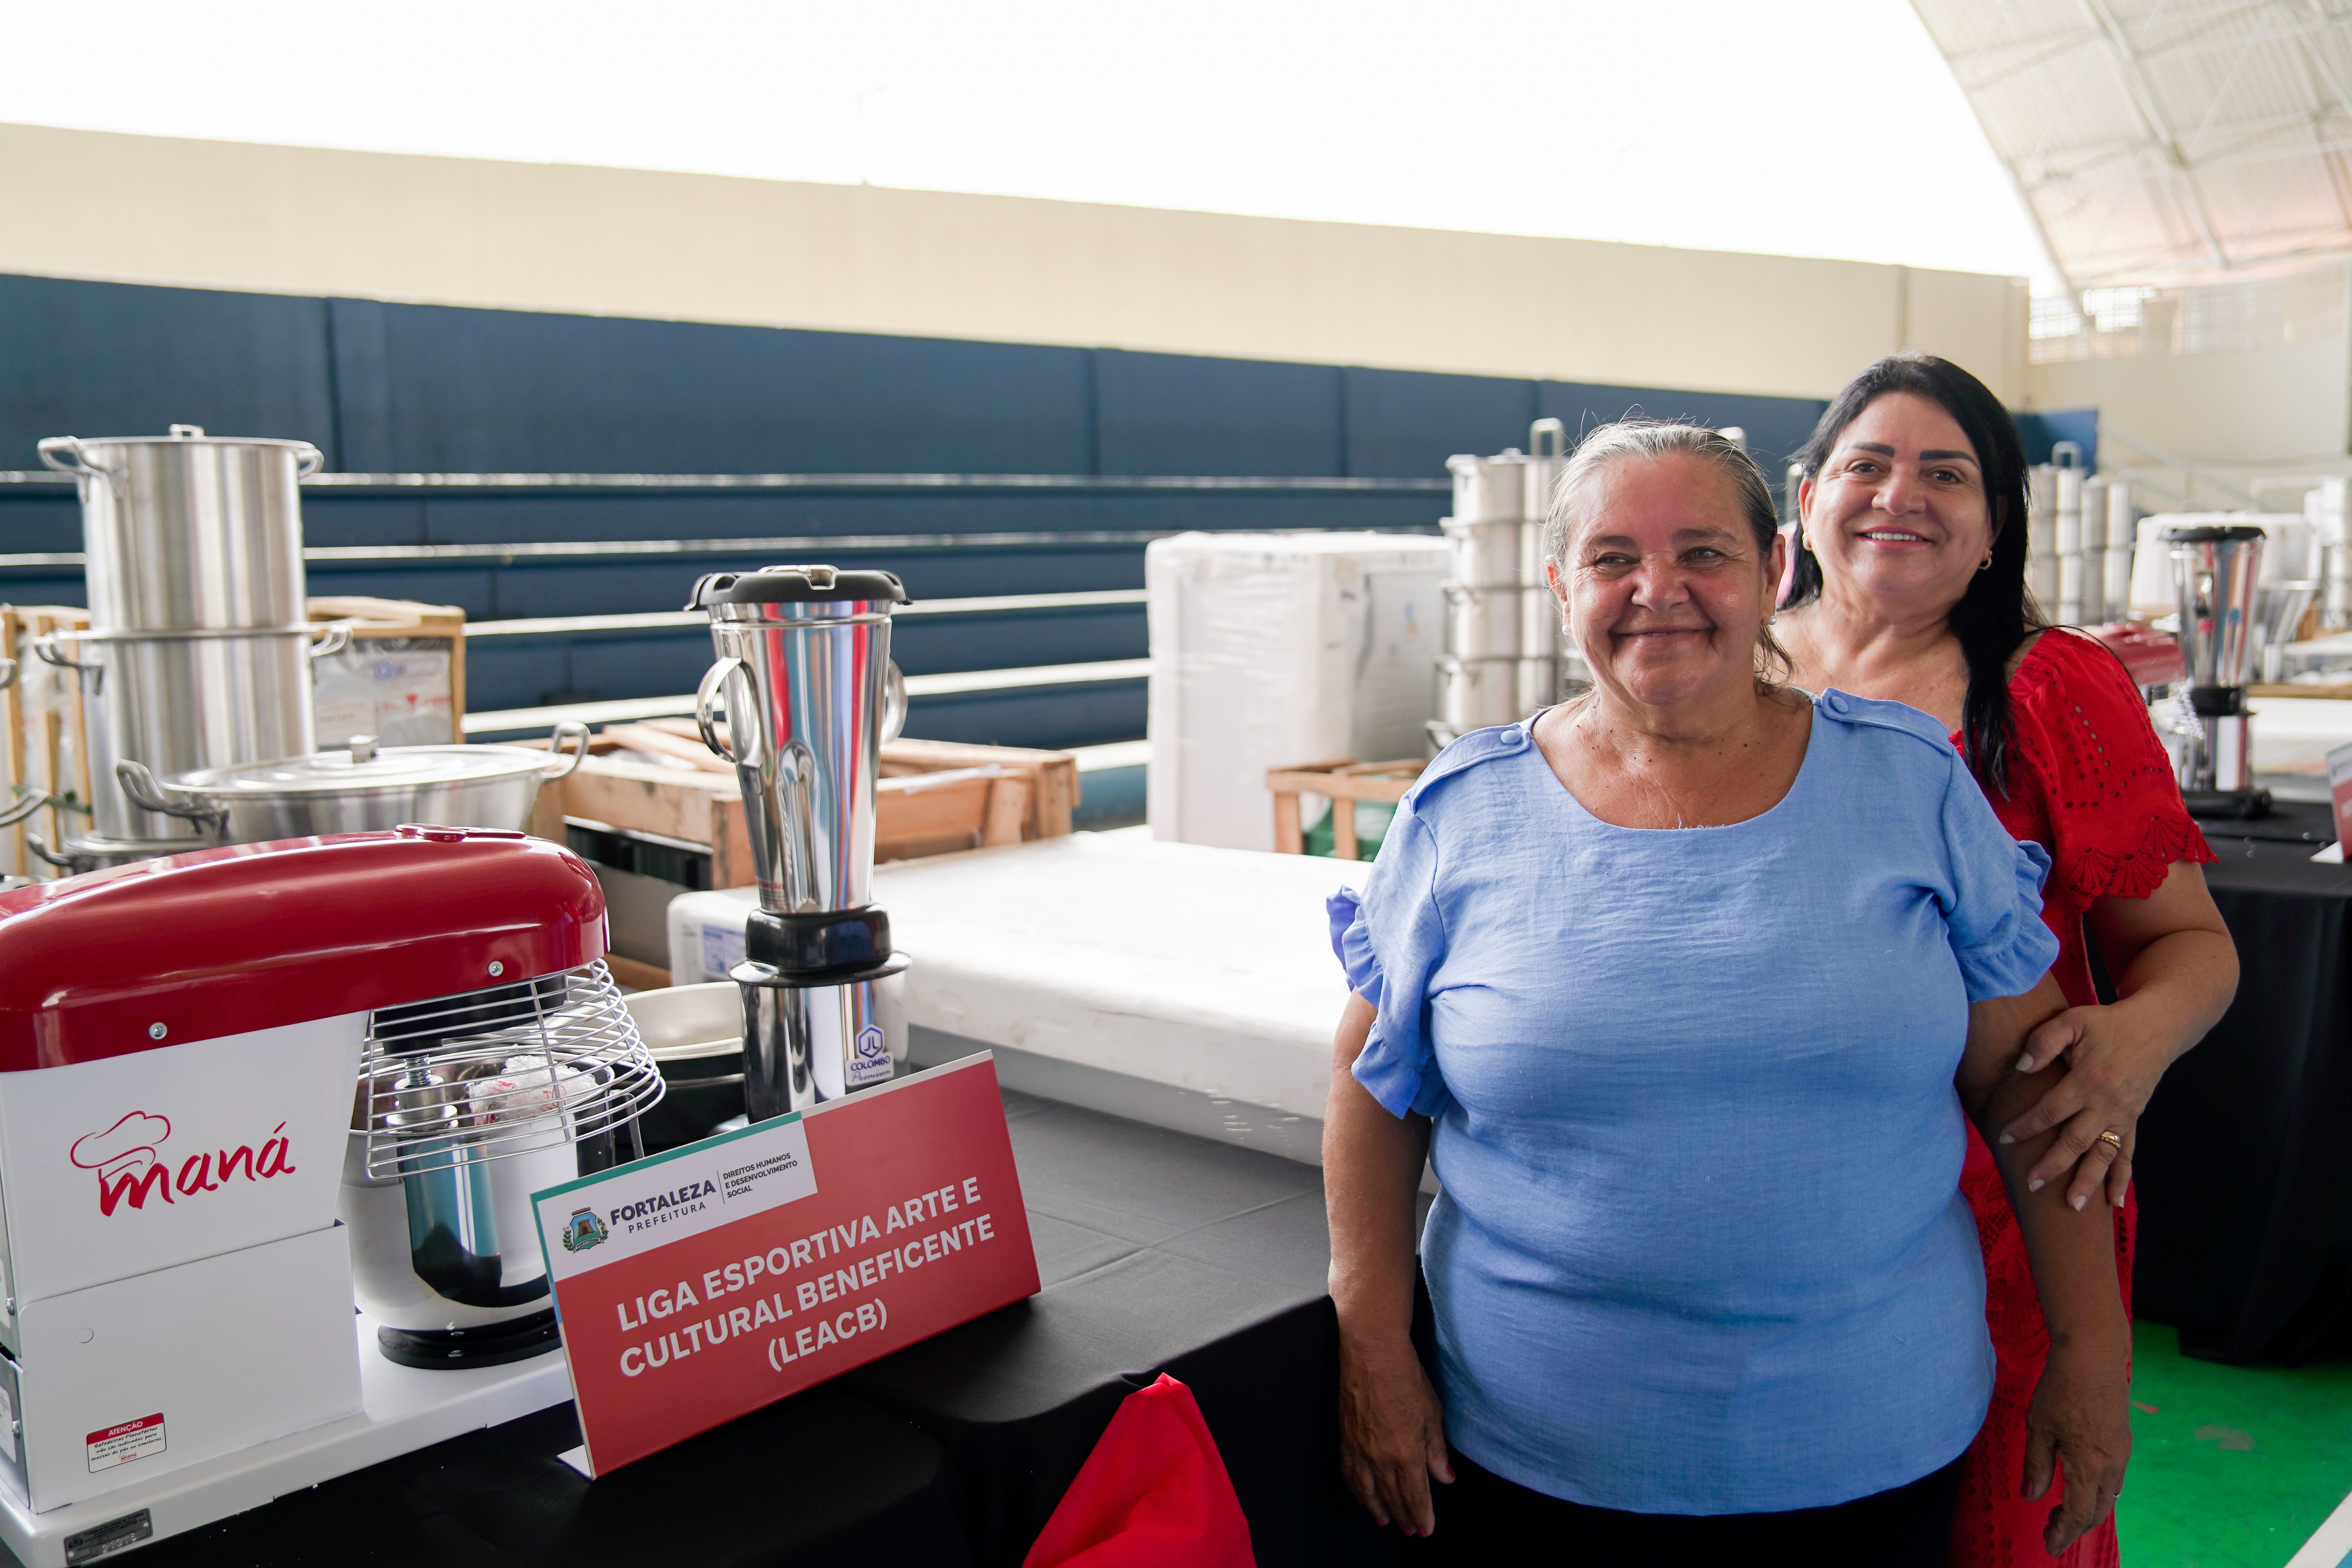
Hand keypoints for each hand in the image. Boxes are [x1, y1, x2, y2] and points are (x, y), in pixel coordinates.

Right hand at [1336, 1329, 1451, 1535]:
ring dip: (1377, 1508)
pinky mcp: (1345, 1437)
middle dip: (1403, 1517)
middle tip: (1410, 1530)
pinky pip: (1349, 1472)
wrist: (1372, 1353)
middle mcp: (1379, 1457)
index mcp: (1405, 1453)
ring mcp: (1359, 1448)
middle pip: (1392, 1497)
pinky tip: (1361, 1494)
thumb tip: (1444, 1477)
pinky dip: (1356, 1489)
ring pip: (1367, 1490)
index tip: (1426, 1529)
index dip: (1421, 1515)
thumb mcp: (1431, 1414)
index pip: (1415, 1495)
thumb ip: (1436, 1450)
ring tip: (1385, 1521)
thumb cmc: (1406, 1377)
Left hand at [2001, 1002, 2169, 1209]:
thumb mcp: (2073, 1021)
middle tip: (2032, 1185)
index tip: (2004, 1137)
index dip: (2026, 1125)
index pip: (2051, 1110)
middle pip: (2076, 1141)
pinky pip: (2129, 1155)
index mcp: (2088, 1080)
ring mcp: (2123, 1116)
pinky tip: (2115, 1203)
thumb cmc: (2107, 1024)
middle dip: (2054, 1165)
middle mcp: (2106, 1104)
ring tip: (2074, 1206)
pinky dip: (2122, 1179)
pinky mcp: (2133, 1121)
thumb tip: (2021, 1067)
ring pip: (2104, 1155)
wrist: (2154, 1028)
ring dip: (2089, 1181)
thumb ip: (2045, 1041)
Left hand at [2022, 1333, 2132, 1553]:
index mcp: (2088, 1466)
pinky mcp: (2122, 1441)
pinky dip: (2097, 1492)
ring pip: (2109, 1496)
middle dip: (2075, 1526)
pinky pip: (2113, 1479)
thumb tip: (2032, 1497)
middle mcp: (2111, 1465)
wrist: (2094, 1355)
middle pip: (2097, 1511)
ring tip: (2061, 1512)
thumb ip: (2036, 1465)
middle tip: (2051, 1531)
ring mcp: (2121, 1453)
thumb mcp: (2039, 1427)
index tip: (2049, 1545)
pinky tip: (2079, 1486)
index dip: (2063, 1533)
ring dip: (2087, 1510)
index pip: (2079, 1513)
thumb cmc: (2061, 1388)